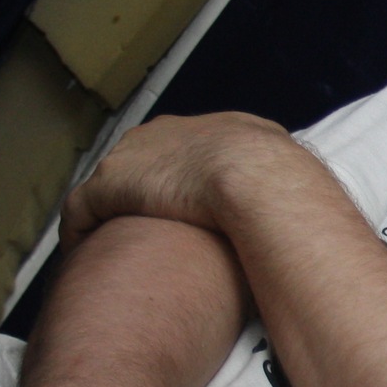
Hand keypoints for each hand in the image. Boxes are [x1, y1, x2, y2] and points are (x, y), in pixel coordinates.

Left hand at [61, 111, 295, 248]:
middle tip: (142, 231)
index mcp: (209, 129)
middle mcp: (164, 133)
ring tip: (106, 248)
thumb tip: (307, 206)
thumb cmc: (281, 181)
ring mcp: (132, 157)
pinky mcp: (108, 185)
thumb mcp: (290, 171)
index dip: (180, 181)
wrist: (256, 176)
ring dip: (106, 215)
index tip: (181, 210)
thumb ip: (282, 184)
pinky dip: (79, 233)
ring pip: (107, 187)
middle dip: (139, 193)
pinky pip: (80, 211)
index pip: (183, 150)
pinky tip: (82, 258)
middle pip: (140, 162)